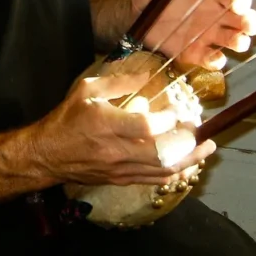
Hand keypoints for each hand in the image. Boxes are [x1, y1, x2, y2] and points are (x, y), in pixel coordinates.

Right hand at [30, 72, 215, 186]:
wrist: (47, 155)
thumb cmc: (66, 118)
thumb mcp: (87, 90)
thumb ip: (119, 82)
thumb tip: (148, 75)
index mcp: (106, 124)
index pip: (147, 127)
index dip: (169, 119)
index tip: (179, 110)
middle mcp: (115, 150)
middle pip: (162, 153)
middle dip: (187, 141)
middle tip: (200, 128)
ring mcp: (120, 169)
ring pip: (163, 170)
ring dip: (190, 160)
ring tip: (207, 148)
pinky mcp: (121, 180)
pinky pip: (155, 180)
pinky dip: (176, 173)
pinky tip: (189, 164)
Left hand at [130, 0, 255, 70]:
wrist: (135, 15)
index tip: (238, 4)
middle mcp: (217, 15)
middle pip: (245, 19)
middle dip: (251, 23)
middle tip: (248, 26)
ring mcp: (208, 36)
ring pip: (234, 41)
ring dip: (239, 42)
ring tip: (236, 42)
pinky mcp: (195, 53)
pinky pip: (212, 60)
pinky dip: (216, 61)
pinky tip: (211, 58)